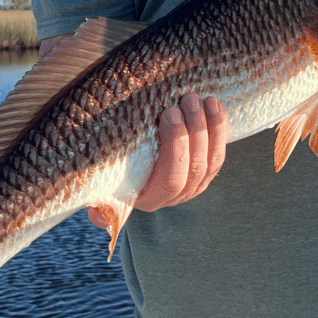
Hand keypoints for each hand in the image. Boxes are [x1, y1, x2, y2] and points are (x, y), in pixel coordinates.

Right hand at [87, 94, 227, 228]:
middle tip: (188, 99)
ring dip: (210, 126)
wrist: (123, 162)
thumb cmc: (107, 170)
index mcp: (149, 199)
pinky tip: (214, 105)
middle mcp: (175, 197)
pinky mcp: (206, 171)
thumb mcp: (99, 185)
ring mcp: (194, 186)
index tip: (169, 113)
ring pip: (211, 159)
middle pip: (194, 167)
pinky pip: (218, 152)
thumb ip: (98, 202)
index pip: (171, 179)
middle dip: (195, 129)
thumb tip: (100, 218)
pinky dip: (219, 128)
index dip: (176, 146)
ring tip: (202, 99)